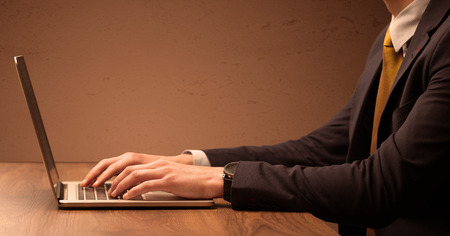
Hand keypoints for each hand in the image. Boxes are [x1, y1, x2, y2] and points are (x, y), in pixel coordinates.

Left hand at [108, 159, 223, 199]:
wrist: (210, 179)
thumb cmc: (193, 182)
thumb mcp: (172, 178)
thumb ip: (157, 180)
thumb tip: (140, 189)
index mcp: (158, 164)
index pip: (130, 166)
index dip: (114, 173)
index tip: (104, 182)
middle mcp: (158, 165)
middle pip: (128, 168)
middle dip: (111, 178)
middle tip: (101, 188)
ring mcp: (163, 172)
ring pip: (134, 175)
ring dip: (120, 185)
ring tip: (112, 194)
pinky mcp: (169, 181)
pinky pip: (147, 185)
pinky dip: (134, 191)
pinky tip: (127, 197)